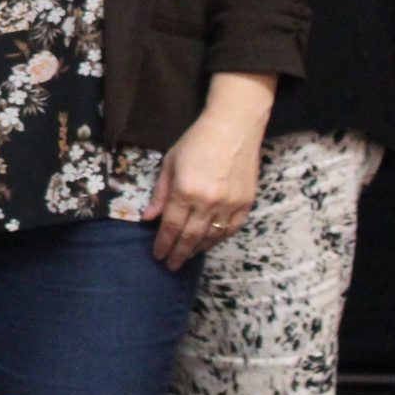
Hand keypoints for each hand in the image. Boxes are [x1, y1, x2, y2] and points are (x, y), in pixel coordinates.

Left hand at [145, 110, 262, 270]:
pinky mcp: (246, 204)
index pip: (172, 226)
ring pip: (212, 237)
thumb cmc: (196, 142)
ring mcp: (230, 205)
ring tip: (186, 256)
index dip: (164, 243)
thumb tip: (148, 218)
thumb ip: (160, 194)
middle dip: (178, 253)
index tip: (157, 256)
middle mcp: (209, 202)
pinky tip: (208, 243)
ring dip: (197, 249)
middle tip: (170, 265)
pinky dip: (218, 239)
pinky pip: (231, 230)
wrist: (234, 129)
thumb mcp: (170, 163)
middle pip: (191, 237)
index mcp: (186, 191)